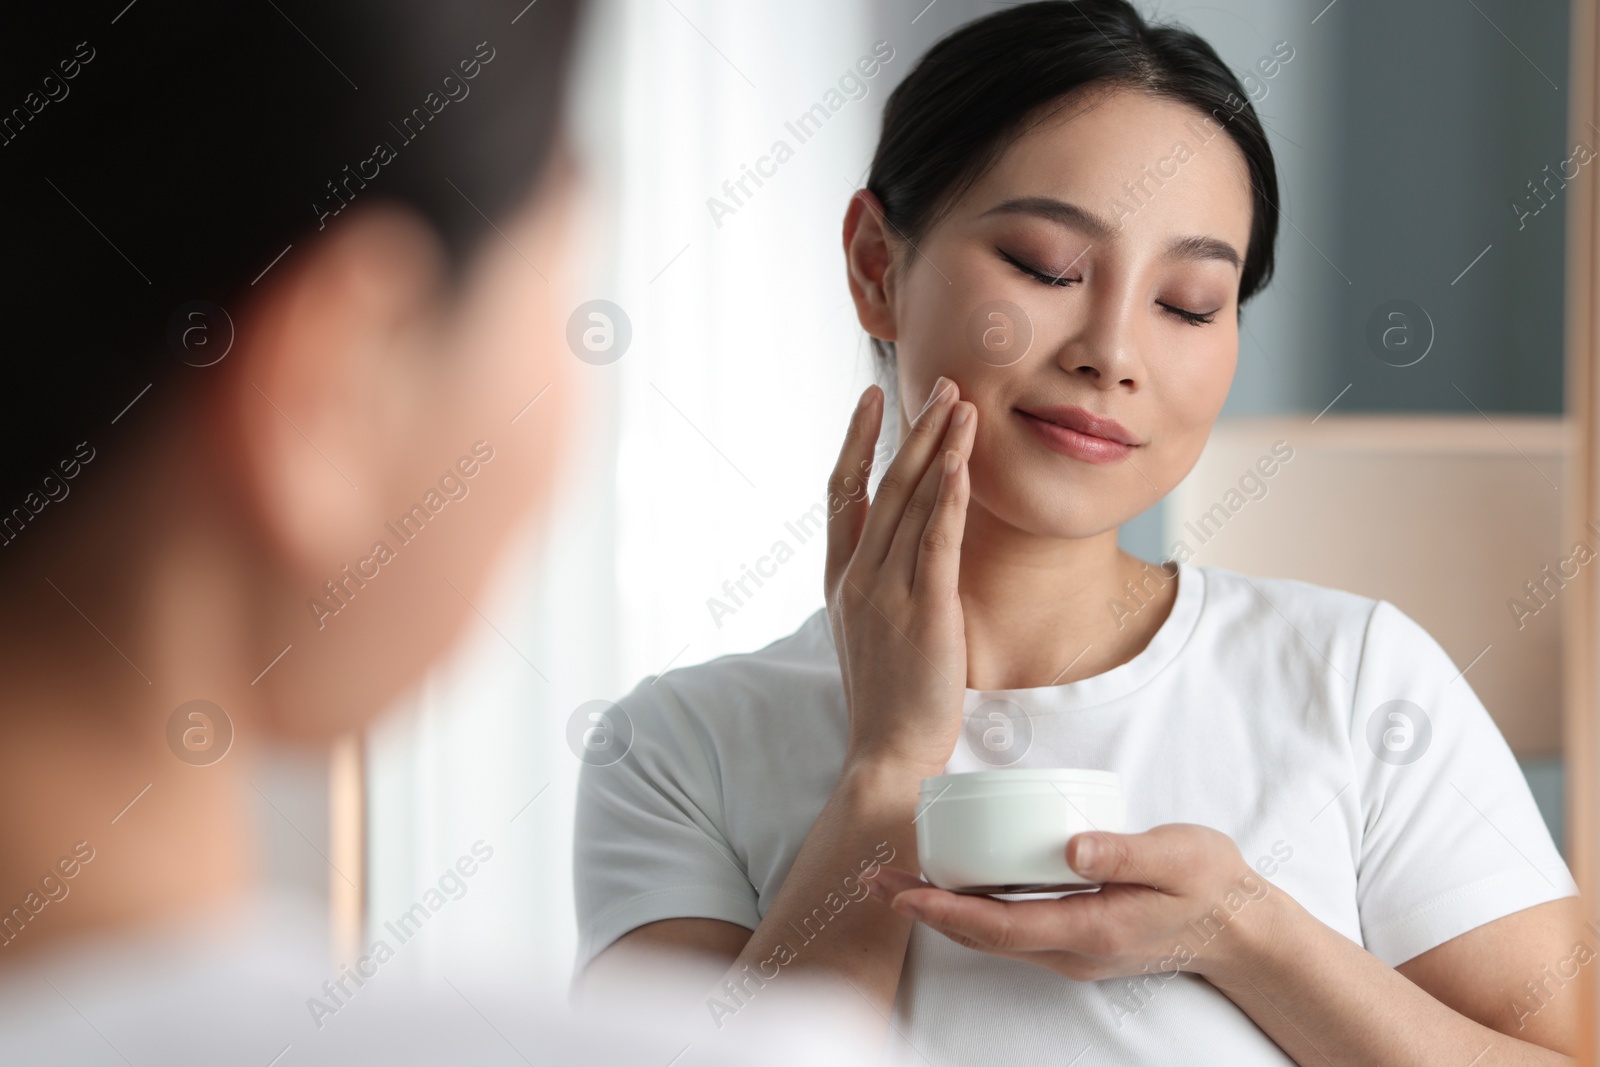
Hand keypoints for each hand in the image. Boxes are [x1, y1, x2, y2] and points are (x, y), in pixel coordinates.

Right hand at [824, 378, 976, 777]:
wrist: (887, 755)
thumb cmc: (889, 704)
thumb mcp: (872, 636)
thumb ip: (879, 592)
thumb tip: (899, 562)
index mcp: (840, 583)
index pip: (842, 495)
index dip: (856, 442)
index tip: (871, 400)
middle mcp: (858, 579)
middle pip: (884, 485)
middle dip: (914, 430)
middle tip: (941, 383)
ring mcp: (888, 593)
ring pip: (912, 503)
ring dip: (938, 448)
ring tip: (961, 403)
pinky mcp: (925, 611)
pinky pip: (937, 540)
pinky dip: (949, 496)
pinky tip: (962, 462)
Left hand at [865, 825, 1279, 985]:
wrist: (1241, 930)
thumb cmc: (1210, 885)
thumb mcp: (1178, 856)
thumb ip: (1125, 850)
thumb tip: (1071, 848)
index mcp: (1090, 929)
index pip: (1001, 926)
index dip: (946, 911)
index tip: (902, 893)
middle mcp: (1071, 949)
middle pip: (981, 937)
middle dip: (924, 910)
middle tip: (873, 881)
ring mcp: (1070, 949)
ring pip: (991, 936)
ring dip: (941, 911)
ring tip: (895, 882)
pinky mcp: (1073, 938)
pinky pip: (1009, 929)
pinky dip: (971, 909)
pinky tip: (953, 884)